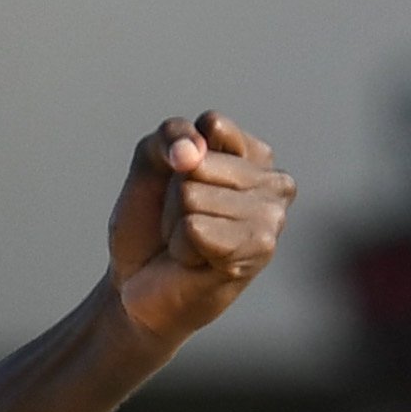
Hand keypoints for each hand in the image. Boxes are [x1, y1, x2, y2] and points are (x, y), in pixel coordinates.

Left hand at [106, 112, 294, 349]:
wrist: (136, 286)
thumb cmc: (149, 227)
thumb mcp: (149, 166)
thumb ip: (168, 136)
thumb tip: (193, 152)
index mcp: (252, 152)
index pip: (212, 125)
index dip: (175, 156)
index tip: (175, 184)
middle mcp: (274, 181)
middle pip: (198, 164)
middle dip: (173, 196)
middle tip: (180, 223)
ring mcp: (272, 216)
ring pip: (193, 196)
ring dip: (176, 224)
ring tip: (187, 243)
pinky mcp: (259, 248)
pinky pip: (194, 228)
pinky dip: (180, 247)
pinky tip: (195, 261)